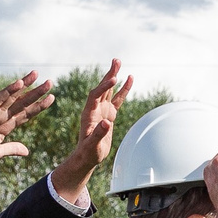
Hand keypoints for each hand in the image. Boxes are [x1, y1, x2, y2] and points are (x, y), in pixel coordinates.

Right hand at [0, 72, 53, 166]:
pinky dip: (7, 92)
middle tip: (50, 82)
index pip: (25, 114)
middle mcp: (0, 118)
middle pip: (22, 103)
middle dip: (36, 93)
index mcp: (4, 128)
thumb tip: (27, 151)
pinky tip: (19, 84)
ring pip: (12, 97)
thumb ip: (11, 149)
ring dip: (25, 86)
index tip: (52, 98)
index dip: (38, 106)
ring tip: (37, 75)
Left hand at [52, 61, 133, 198]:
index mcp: (89, 113)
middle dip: (109, 74)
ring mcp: (102, 110)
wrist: (87, 156)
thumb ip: (99, 134)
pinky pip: (117, 99)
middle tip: (116, 61)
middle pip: (101, 87)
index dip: (104, 87)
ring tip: (119, 62)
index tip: (114, 79)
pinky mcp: (108, 113)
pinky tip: (129, 79)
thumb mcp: (93, 145)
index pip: (95, 95)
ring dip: (113, 76)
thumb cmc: (89, 152)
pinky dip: (123, 89)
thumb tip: (107, 123)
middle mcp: (94, 108)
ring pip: (108, 90)